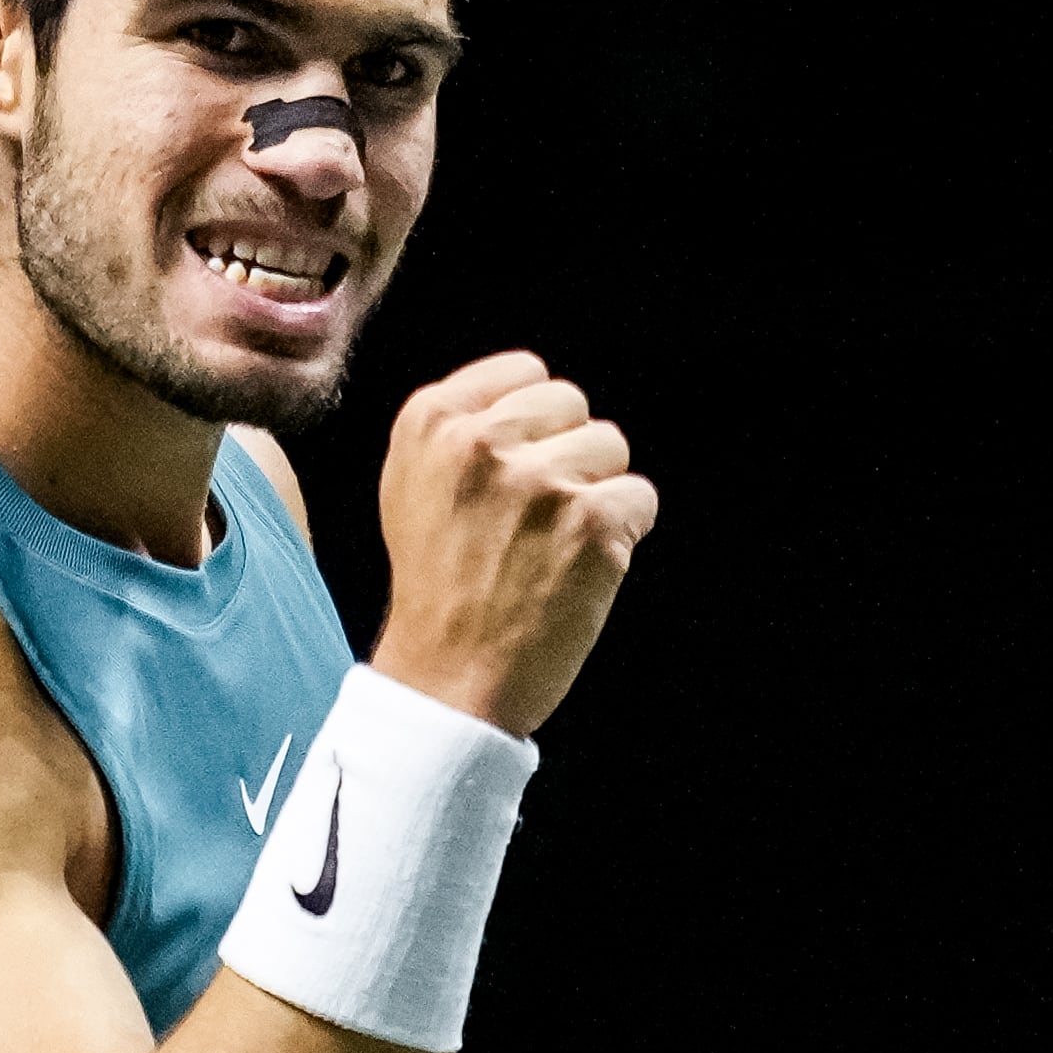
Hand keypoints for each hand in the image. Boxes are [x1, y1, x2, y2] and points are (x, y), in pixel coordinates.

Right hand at [367, 352, 657, 737]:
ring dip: (598, 493)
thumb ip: (461, 430)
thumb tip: (529, 395)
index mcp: (430, 421)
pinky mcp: (590, 522)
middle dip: (569, 453)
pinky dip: (625, 535)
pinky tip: (584, 569)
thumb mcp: (412, 486)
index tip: (520, 469)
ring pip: (611, 447)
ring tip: (556, 545)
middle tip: (538, 518)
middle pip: (572, 403)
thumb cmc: (437, 590)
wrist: (448, 681)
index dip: (537, 422)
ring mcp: (538, 480)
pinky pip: (640, 498)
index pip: (526, 372)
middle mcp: (481, 441)